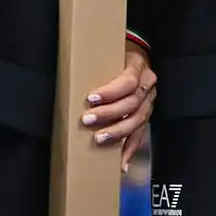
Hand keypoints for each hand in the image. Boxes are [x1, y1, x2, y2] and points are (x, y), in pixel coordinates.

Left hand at [83, 40, 157, 169]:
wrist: (136, 54)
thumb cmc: (116, 54)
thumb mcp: (108, 52)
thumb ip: (95, 65)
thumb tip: (66, 76)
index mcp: (137, 67)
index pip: (127, 82)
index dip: (110, 92)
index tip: (91, 98)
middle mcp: (147, 85)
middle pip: (131, 103)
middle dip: (108, 114)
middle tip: (87, 120)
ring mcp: (149, 101)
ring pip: (137, 120)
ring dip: (118, 132)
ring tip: (99, 140)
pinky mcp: (147, 114)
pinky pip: (140, 134)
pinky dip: (130, 149)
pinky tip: (121, 163)